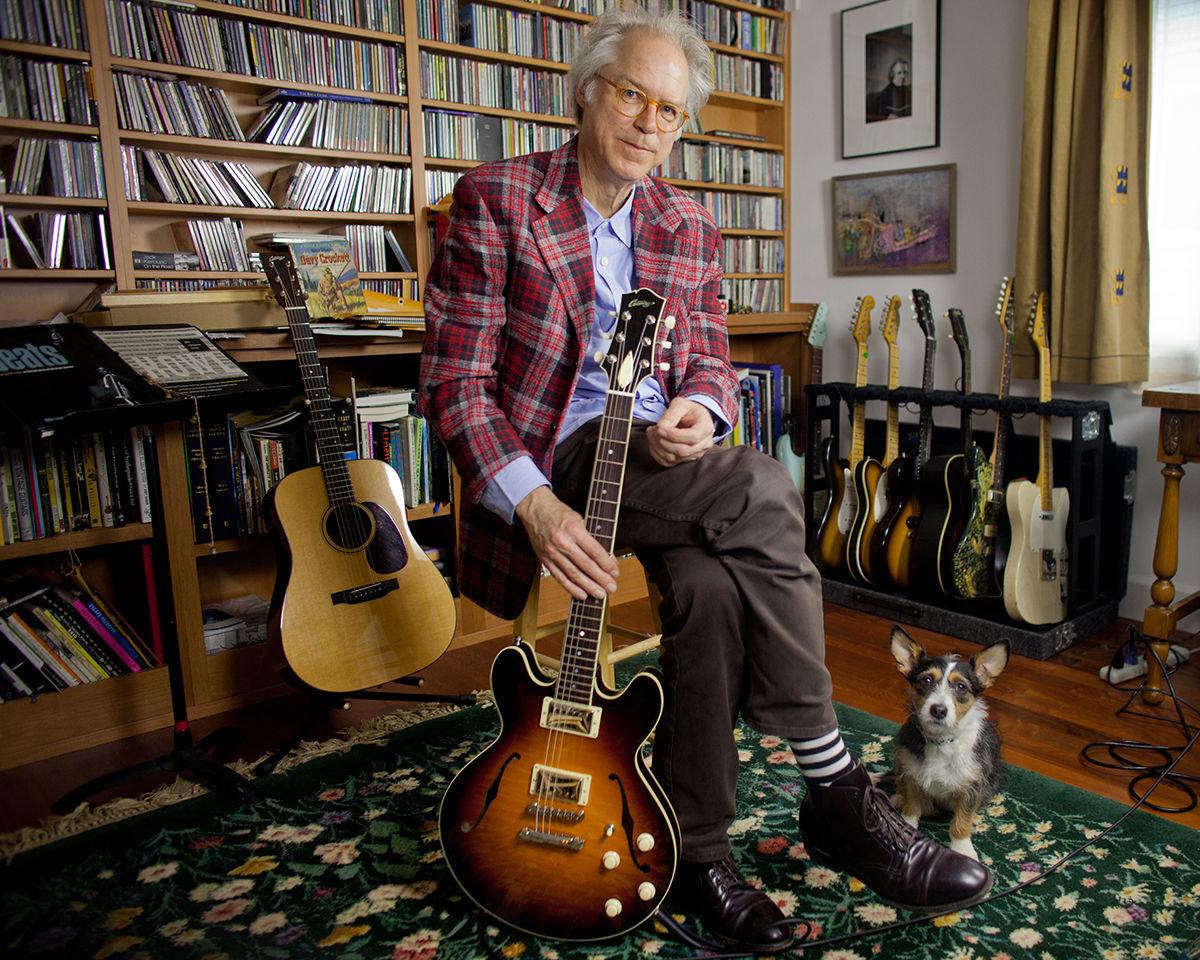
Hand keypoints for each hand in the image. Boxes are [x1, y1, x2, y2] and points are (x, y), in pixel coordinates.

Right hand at [515, 486, 619, 600]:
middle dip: (600, 578)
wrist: (535, 510)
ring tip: (600, 594)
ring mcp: (552, 552)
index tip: (615, 572)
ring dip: (588, 586)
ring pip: (573, 574)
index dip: (606, 564)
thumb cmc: (559, 513)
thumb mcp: (579, 519)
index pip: (594, 550)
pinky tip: (582, 594)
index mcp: (573, 528)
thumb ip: (590, 538)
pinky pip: (559, 577)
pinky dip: (571, 588)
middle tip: (611, 587)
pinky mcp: (545, 560)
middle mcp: (562, 541)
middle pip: (585, 565)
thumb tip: (606, 558)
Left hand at [647, 398, 714, 466]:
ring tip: (652, 433)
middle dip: (662, 440)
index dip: (673, 435)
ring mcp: (695, 454)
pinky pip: (667, 462)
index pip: (692, 437)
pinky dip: (656, 452)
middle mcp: (704, 444)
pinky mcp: (684, 460)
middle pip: (682, 450)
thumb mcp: (680, 404)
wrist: (692, 418)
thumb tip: (661, 427)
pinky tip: (654, 441)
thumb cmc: (688, 410)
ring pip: (673, 458)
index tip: (659, 427)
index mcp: (706, 428)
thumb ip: (671, 414)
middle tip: (652, 429)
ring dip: (657, 446)